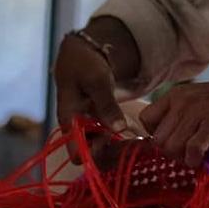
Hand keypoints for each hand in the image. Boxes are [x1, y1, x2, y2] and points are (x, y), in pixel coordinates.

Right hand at [53, 33, 124, 161]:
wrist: (81, 52)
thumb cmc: (85, 64)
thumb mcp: (97, 80)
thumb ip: (106, 104)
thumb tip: (118, 129)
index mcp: (69, 120)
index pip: (77, 153)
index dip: (96, 155)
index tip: (117, 144)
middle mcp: (76, 129)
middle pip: (91, 155)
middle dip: (113, 154)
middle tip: (135, 145)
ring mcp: (86, 127)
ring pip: (101, 149)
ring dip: (118, 148)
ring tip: (138, 141)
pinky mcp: (96, 123)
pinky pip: (106, 139)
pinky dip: (120, 139)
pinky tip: (135, 134)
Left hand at [139, 76, 208, 167]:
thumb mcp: (194, 100)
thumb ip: (176, 115)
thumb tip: (160, 142)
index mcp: (175, 95)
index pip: (146, 119)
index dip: (155, 134)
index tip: (171, 139)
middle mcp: (182, 102)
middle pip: (158, 139)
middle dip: (169, 152)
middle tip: (184, 154)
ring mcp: (197, 112)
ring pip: (171, 146)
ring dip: (181, 158)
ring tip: (193, 157)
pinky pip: (192, 149)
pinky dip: (193, 160)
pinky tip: (200, 159)